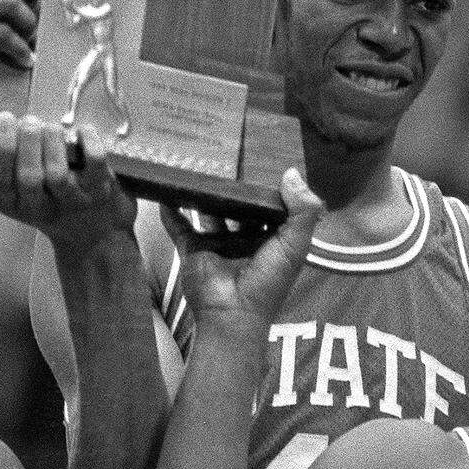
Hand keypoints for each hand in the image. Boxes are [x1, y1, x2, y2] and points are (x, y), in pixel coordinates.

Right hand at [0, 111, 136, 247]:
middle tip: (28, 121)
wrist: (87, 229)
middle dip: (26, 143)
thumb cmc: (43, 197)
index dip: (1, 148)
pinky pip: (94, 165)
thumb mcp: (10, 190)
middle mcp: (40, 208)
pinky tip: (81, 130)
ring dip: (52, 142)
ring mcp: (72, 202)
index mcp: (12, 204)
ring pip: (57, 174)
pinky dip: (88, 142)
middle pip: (28, 178)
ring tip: (49, 126)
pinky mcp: (99, 192)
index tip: (3, 119)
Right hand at [159, 169, 322, 334]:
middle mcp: (244, 238)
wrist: (231, 314)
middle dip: (233, 186)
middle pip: (238, 205)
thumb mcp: (295, 245)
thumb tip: (292, 173)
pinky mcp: (193, 249)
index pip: (271, 205)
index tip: (262, 158)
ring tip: (197, 165)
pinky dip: (172, 211)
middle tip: (226, 154)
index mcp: (271, 237)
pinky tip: (166, 192)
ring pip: (208, 212)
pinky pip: (180, 226)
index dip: (268, 185)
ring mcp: (217, 243)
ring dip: (203, 194)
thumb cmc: (268, 283)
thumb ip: (303, 211)